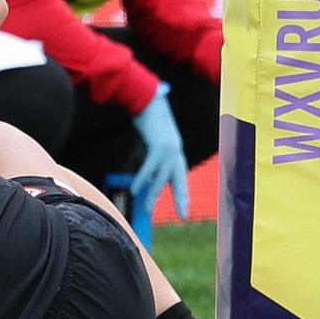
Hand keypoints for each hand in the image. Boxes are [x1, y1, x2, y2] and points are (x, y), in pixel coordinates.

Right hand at [130, 83, 188, 219]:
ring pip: (162, 177)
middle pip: (179, 180)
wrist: (148, 103)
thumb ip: (148, 162)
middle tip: (183, 214)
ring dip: (154, 193)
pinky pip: (150, 166)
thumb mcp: (150, 147)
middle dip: (181, 198)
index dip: (182, 195)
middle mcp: (176, 154)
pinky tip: (135, 189)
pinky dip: (142, 178)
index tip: (184, 211)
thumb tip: (142, 179)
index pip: (180, 178)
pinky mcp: (159, 145)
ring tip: (148, 208)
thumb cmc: (149, 125)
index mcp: (176, 155)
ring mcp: (169, 149)